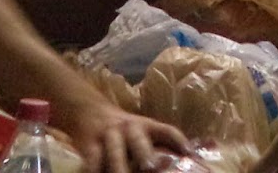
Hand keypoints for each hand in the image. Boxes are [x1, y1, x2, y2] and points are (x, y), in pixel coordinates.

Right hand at [68, 104, 186, 172]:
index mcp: (145, 125)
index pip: (165, 130)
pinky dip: (96, 171)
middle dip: (145, 154)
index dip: (178, 140)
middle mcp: (128, 128)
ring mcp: (108, 136)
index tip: (189, 154)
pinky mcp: (89, 145)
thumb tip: (187, 158)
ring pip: (114, 154)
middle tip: (151, 167)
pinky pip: (93, 161)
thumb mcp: (140, 130)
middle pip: (138, 140)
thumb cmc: (122, 130)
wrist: (89, 111)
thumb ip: (158, 143)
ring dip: (119, 168)